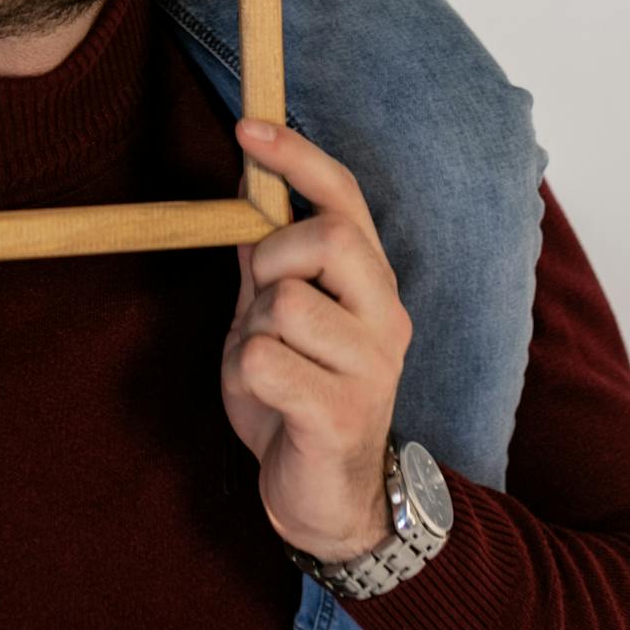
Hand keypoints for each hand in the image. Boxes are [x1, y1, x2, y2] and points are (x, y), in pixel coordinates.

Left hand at [221, 119, 411, 563]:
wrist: (332, 502)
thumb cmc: (300, 397)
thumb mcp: (277, 318)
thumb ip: (268, 257)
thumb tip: (246, 177)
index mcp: (371, 285)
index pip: (345, 198)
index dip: (298, 156)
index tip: (249, 127)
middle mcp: (384, 317)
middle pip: (325, 238)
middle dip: (272, 259)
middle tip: (262, 303)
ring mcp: (370, 367)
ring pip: (283, 303)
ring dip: (251, 333)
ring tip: (266, 368)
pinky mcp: (341, 413)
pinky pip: (265, 360)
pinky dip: (245, 375)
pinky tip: (268, 401)